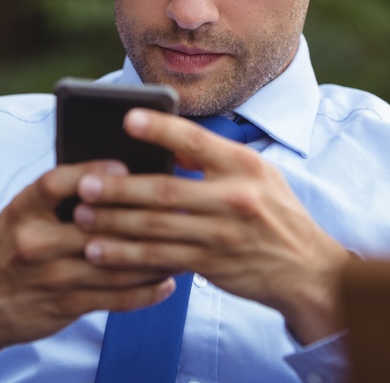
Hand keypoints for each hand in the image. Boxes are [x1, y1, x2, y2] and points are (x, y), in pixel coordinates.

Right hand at [0, 160, 175, 382]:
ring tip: (183, 246)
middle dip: (138, 217)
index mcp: (22, 209)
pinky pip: (113, 298)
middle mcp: (33, 241)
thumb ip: (59, 198)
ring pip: (113, 264)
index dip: (91, 173)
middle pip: (94, 225)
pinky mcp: (62, 306)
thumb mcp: (21, 215)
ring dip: (153, 257)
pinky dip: (144, 292)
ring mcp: (48, 276)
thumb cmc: (10, 249)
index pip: (56, 182)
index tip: (124, 167)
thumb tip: (116, 173)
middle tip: (176, 207)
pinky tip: (166, 283)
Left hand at [73, 108, 350, 344]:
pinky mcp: (213, 265)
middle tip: (85, 184)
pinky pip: (161, 260)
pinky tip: (100, 253)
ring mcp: (223, 235)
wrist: (307, 270)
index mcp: (244, 165)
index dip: (160, 129)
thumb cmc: (275, 214)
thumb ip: (214, 160)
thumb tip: (167, 147)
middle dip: (120, 188)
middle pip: (166, 191)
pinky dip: (127, 257)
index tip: (127, 118)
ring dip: (114, 224)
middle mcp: (235, 198)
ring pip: (157, 229)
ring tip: (81, 218)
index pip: (197, 141)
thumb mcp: (257, 175)